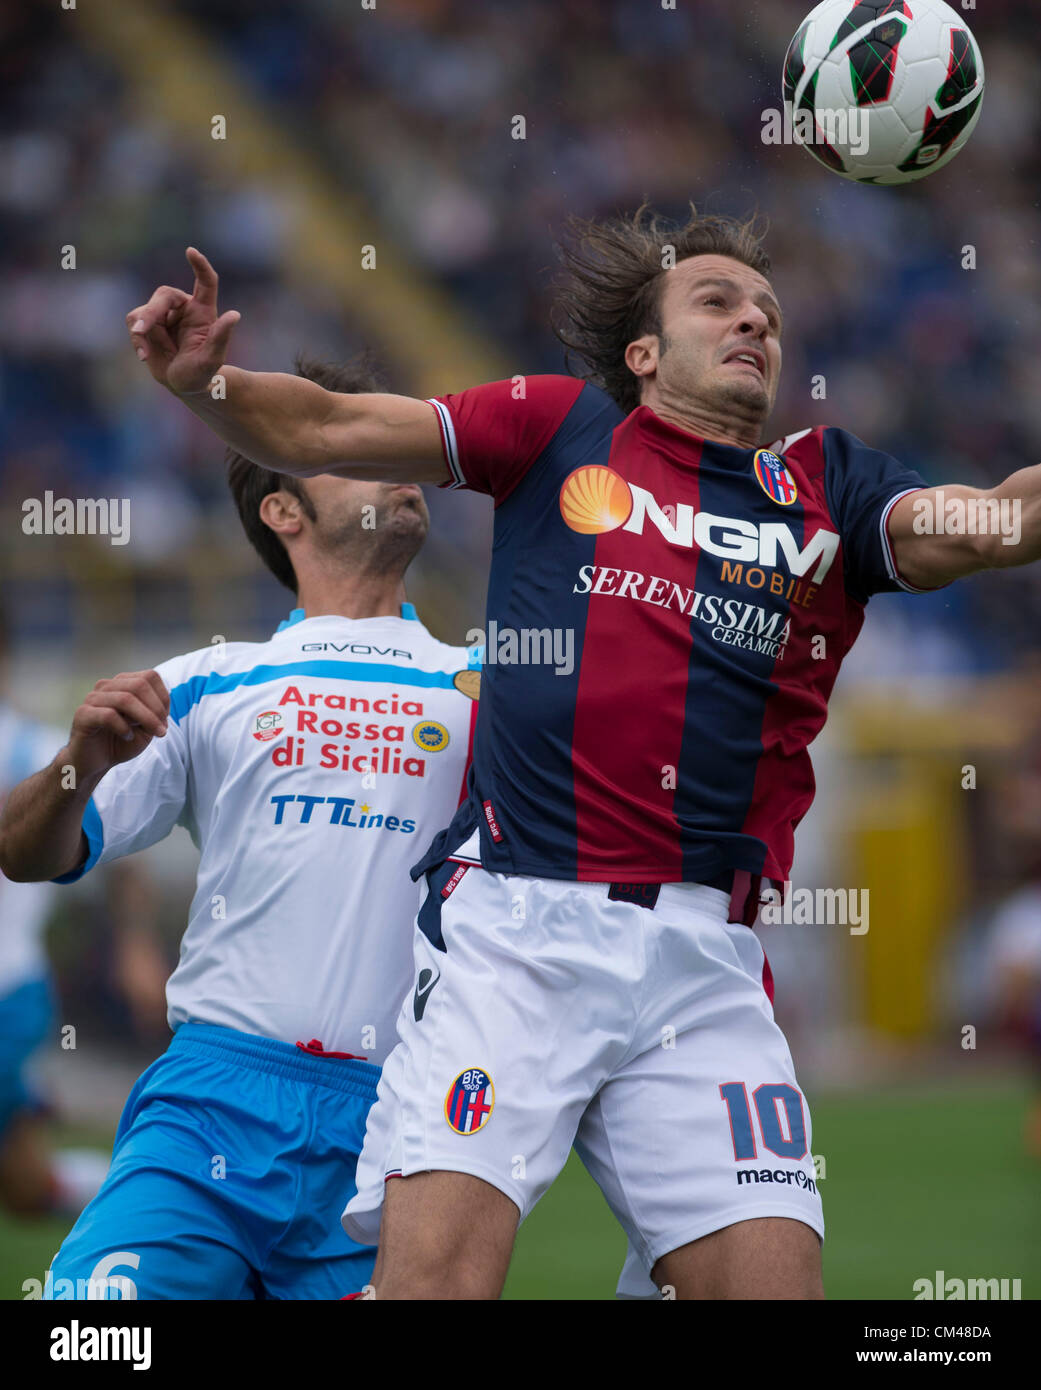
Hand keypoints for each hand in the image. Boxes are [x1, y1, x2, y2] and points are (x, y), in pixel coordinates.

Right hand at [67, 671, 169, 780]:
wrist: (96, 761)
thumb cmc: (122, 741)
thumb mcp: (146, 728)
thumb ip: (155, 714)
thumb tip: (162, 708)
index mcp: (122, 683)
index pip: (149, 676)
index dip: (163, 697)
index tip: (165, 719)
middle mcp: (106, 686)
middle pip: (139, 685)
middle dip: (156, 709)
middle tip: (161, 730)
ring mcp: (92, 698)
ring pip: (125, 699)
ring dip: (145, 718)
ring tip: (150, 734)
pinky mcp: (83, 714)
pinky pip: (108, 715)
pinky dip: (124, 727)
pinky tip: (127, 736)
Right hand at [126, 247, 240, 394]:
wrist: (183, 385)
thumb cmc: (202, 373)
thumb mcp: (212, 359)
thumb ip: (220, 337)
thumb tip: (235, 315)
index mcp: (203, 312)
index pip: (205, 282)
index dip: (200, 265)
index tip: (191, 252)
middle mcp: (183, 308)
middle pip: (165, 295)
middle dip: (152, 311)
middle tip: (141, 329)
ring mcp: (163, 315)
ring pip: (144, 310)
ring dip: (142, 330)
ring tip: (146, 354)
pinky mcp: (146, 324)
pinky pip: (134, 324)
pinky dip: (137, 341)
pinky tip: (145, 357)